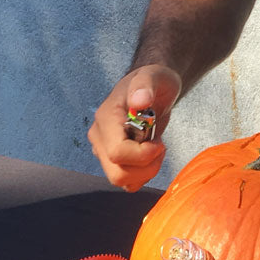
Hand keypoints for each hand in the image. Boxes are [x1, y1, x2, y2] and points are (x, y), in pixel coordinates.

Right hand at [87, 64, 180, 191]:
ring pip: (121, 181)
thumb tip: (140, 100)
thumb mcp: (154, 76)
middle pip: (117, 174)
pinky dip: (143, 175)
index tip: (159, 141)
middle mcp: (99, 137)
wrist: (152, 89)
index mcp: (106, 119)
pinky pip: (127, 182)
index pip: (117, 153)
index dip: (143, 154)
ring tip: (156, 148)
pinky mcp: (113, 160)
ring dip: (146, 172)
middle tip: (159, 146)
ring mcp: (103, 150)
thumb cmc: (153, 82)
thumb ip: (146, 85)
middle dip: (145, 167)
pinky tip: (150, 156)